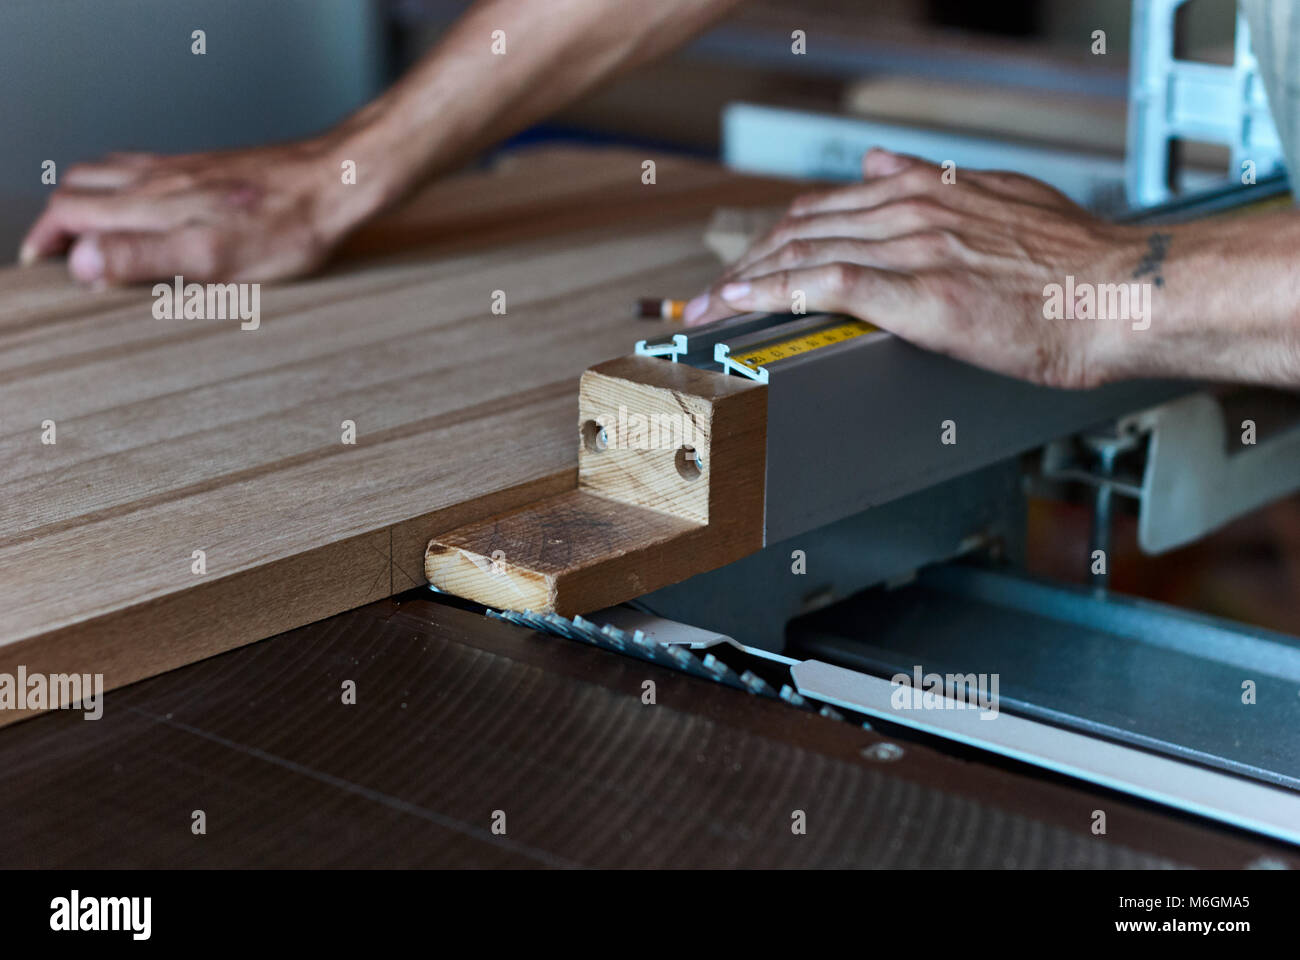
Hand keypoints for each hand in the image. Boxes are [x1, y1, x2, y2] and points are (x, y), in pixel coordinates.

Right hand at [19, 132, 371, 285]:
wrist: (335, 182)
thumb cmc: (286, 227)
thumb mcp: (213, 259)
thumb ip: (144, 258)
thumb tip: (83, 262)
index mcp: (153, 204)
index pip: (72, 212)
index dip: (48, 239)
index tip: (41, 264)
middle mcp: (160, 178)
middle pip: (81, 186)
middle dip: (59, 217)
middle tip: (57, 249)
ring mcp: (184, 168)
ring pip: (110, 170)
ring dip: (87, 196)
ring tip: (87, 226)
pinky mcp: (209, 166)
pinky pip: (145, 166)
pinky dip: (122, 183)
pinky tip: (144, 202)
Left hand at [684, 148, 1151, 388]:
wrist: (1120, 295)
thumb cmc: (1073, 263)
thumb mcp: (1000, 196)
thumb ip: (934, 181)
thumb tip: (879, 160)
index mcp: (927, 192)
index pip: (825, 209)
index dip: (774, 239)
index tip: (743, 265)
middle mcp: (913, 212)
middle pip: (801, 230)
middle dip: (746, 264)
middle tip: (709, 297)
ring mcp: (915, 251)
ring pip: (805, 255)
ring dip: (746, 282)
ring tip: (707, 308)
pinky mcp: (923, 295)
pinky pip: (830, 285)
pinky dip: (775, 291)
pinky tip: (741, 303)